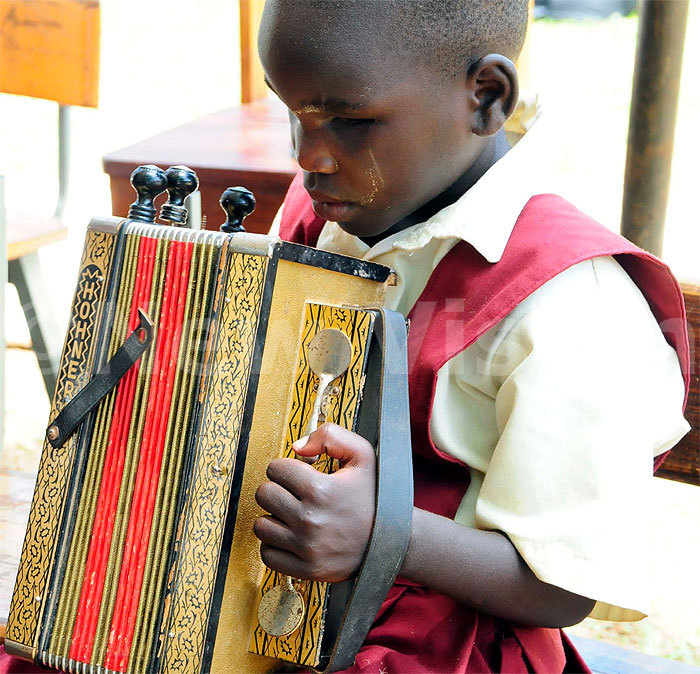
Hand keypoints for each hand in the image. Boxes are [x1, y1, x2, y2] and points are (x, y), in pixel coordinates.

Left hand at [254, 423, 375, 582]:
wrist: (391, 541)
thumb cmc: (373, 497)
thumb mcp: (362, 455)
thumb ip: (330, 436)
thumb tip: (297, 447)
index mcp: (320, 488)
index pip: (275, 469)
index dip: (286, 468)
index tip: (299, 475)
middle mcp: (309, 519)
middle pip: (264, 494)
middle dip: (277, 489)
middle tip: (293, 494)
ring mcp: (306, 547)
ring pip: (261, 525)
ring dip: (274, 518)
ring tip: (292, 516)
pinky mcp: (305, 570)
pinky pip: (268, 554)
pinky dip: (275, 546)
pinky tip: (292, 537)